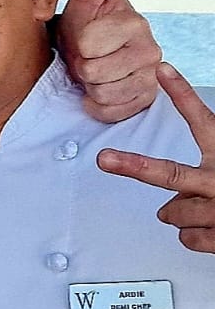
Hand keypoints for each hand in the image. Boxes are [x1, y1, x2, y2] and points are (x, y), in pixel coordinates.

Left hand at [62, 0, 160, 122]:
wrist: (88, 54)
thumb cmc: (83, 24)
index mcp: (135, 23)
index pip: (88, 44)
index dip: (76, 42)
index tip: (82, 36)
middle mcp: (151, 49)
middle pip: (93, 71)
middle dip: (81, 64)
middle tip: (85, 55)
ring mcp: (149, 76)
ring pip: (102, 92)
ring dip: (88, 84)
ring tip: (92, 69)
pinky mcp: (144, 99)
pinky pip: (110, 110)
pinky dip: (97, 104)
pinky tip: (99, 89)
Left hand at [99, 63, 214, 253]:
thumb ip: (202, 175)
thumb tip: (169, 203)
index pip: (203, 120)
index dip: (182, 94)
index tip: (162, 70)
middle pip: (171, 174)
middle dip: (134, 166)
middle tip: (105, 158)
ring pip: (172, 213)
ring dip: (184, 214)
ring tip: (210, 210)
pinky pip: (187, 238)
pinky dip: (197, 237)